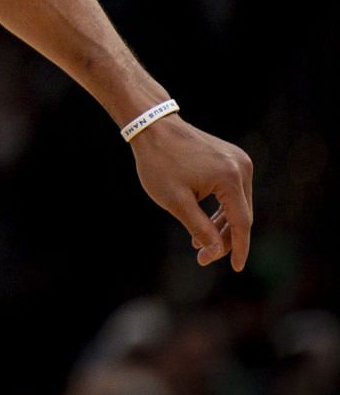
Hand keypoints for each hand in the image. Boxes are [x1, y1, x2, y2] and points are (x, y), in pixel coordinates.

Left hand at [130, 115, 253, 269]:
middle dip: (224, 239)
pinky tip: (203, 223)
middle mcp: (242, 167)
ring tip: (198, 245)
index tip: (236, 268)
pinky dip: (219, 208)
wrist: (152, 126)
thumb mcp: (175, 201)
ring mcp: (238, 161)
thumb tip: (216, 251)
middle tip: (203, 258)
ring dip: (220, 225)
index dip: (238, 248)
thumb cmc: (159, 162)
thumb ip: (199, 227)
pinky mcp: (231, 158)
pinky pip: (230, 191)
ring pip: (236, 204)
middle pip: (241, 214)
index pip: (241, 222)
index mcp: (231, 178)